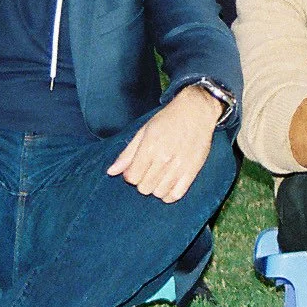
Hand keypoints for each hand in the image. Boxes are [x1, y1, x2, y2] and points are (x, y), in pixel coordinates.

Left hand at [107, 85, 219, 201]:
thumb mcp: (143, 131)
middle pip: (144, 188)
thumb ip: (127, 154)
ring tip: (159, 175)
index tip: (136, 167)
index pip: (132, 177)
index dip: (130, 175)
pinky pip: (176, 194)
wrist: (196, 111)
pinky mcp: (192, 171)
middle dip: (142, 181)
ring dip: (155, 187)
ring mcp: (179, 166)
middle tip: (148, 170)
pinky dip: (169, 194)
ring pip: (159, 193)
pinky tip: (167, 184)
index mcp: (149, 147)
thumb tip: (111, 172)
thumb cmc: (167, 119)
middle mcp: (164, 159)